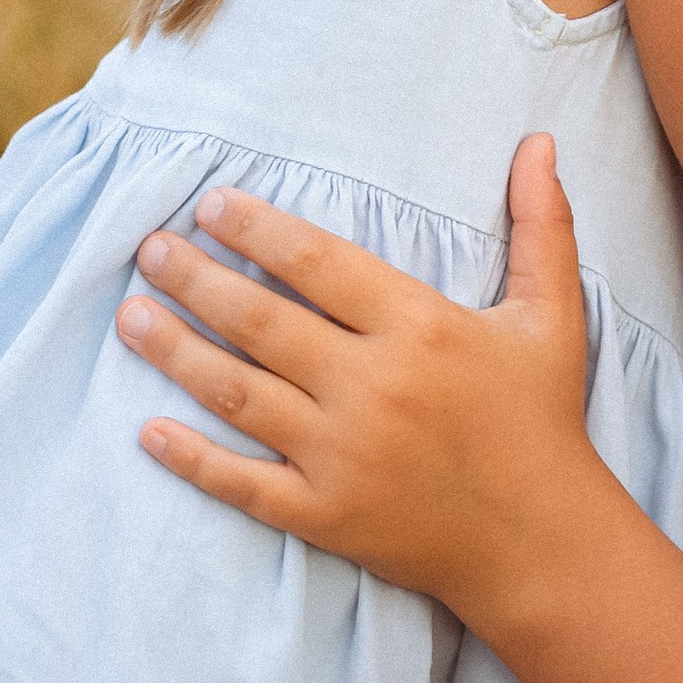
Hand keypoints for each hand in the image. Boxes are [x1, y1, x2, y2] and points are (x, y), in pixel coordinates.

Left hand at [119, 134, 601, 615]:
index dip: (258, 229)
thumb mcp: (552, 313)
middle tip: (148, 250)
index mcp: (421, 327)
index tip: (209, 205)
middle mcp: (373, 387)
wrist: (541, 541)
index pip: (319, 262)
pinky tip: (148, 431)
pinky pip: (243, 483)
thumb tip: (540, 141)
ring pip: (239, 394)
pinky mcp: (325, 514)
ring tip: (130, 316)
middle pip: (262, 322)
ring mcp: (343, 456)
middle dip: (197, 280)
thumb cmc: (542, 418)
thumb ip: (540, 224)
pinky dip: (192, 459)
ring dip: (177, 352)